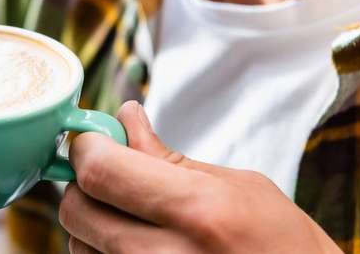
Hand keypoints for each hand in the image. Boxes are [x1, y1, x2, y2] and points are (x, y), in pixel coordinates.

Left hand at [60, 101, 341, 253]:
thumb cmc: (282, 244)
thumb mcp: (238, 187)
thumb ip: (168, 156)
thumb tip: (123, 117)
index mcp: (199, 211)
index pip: (101, 172)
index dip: (86, 148)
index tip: (92, 139)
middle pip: (77, 209)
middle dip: (84, 183)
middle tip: (110, 173)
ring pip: (78, 243)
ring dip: (92, 222)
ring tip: (132, 216)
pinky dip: (101, 250)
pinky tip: (133, 242)